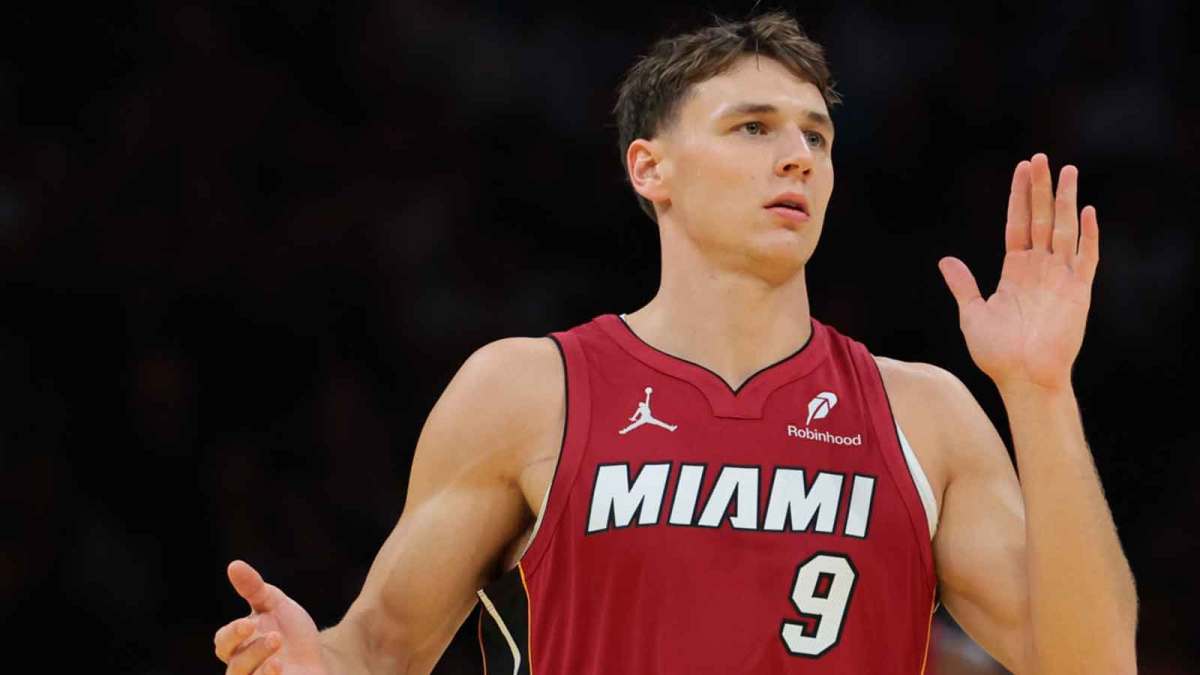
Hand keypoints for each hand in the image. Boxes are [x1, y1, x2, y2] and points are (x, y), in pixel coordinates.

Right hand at [214, 560, 326, 674]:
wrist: (320, 657)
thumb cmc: (290, 630)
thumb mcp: (276, 604)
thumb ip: (254, 587)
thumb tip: (234, 565)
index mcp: (239, 643)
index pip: (224, 641)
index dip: (233, 633)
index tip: (250, 623)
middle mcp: (244, 668)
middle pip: (235, 667)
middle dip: (252, 653)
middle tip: (276, 638)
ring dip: (263, 673)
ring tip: (281, 660)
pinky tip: (285, 672)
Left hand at [937, 153, 1099, 391]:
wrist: (1022, 377)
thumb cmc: (997, 353)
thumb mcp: (972, 313)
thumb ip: (963, 285)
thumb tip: (945, 260)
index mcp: (1016, 270)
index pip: (1018, 223)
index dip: (1019, 197)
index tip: (1021, 169)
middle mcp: (1040, 268)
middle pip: (1041, 218)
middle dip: (1041, 188)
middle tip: (1041, 158)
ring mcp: (1060, 277)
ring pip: (1065, 229)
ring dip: (1066, 200)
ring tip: (1067, 171)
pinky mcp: (1078, 291)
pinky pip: (1086, 257)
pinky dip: (1088, 235)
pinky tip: (1087, 211)